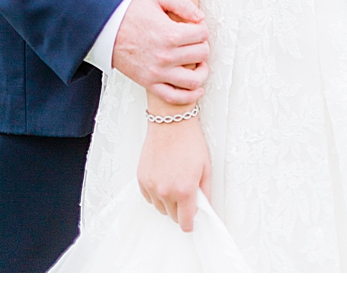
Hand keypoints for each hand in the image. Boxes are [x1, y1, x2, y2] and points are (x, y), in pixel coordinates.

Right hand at [111, 0, 209, 104]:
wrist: (105, 30)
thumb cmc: (130, 13)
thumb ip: (182, 3)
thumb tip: (200, 18)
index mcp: (170, 33)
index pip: (202, 34)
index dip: (201, 29)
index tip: (194, 28)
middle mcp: (166, 55)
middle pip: (201, 54)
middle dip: (201, 46)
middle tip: (194, 42)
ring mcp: (158, 72)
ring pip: (194, 80)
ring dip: (202, 72)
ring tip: (199, 64)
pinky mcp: (150, 83)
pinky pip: (175, 97)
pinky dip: (190, 96)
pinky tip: (196, 88)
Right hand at [138, 116, 210, 231]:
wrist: (170, 123)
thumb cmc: (189, 142)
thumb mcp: (205, 169)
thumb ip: (205, 193)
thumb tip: (204, 207)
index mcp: (184, 191)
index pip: (185, 222)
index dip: (190, 223)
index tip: (191, 219)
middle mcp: (165, 191)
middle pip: (172, 216)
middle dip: (180, 210)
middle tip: (185, 195)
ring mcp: (151, 185)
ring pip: (159, 207)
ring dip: (167, 202)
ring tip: (174, 185)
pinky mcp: (141, 178)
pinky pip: (148, 196)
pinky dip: (155, 193)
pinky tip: (163, 180)